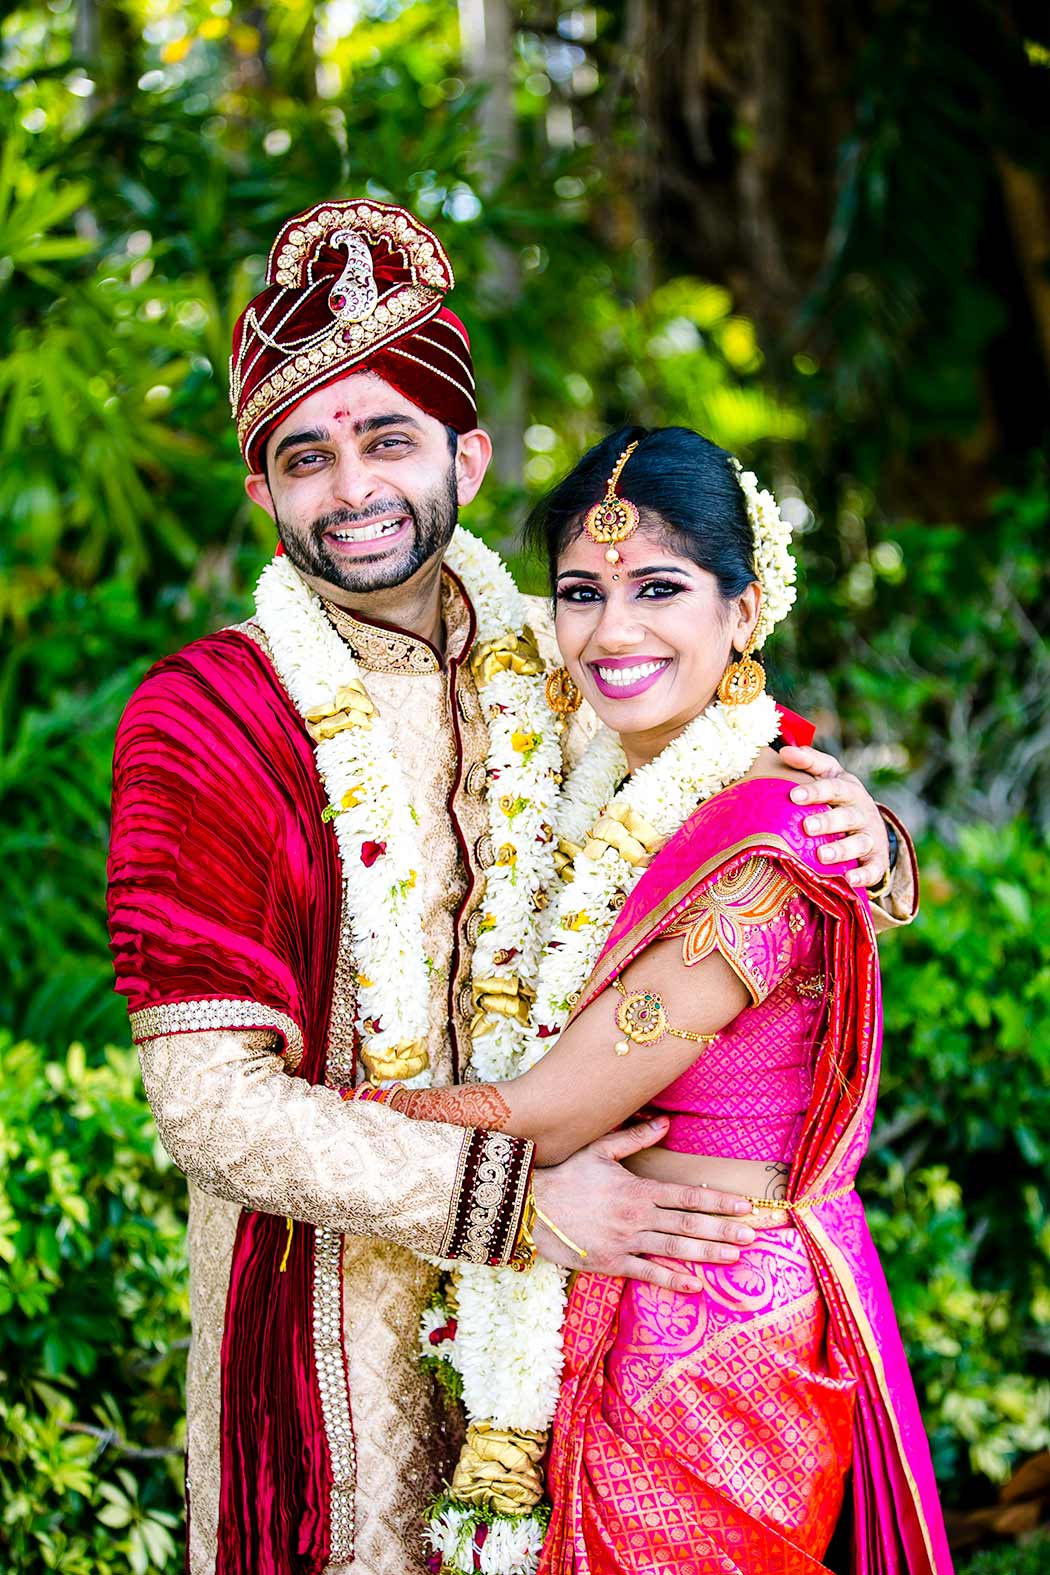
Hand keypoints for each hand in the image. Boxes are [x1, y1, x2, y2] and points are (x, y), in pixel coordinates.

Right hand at [530, 1117, 754, 1292]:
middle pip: (689, 1223)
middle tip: (754, 1235)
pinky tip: (694, 1286)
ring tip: (734, 1256)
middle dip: (724, 1229)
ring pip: (674, 1248)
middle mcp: (637, 1216)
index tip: (744, 1206)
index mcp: (639, 1189)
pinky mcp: (611, 1262)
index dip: (719, 1201)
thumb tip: (666, 1122)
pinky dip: (670, 1280)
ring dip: (706, 1253)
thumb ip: (635, 1138)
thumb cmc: (566, 1175)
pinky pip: (646, 1273)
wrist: (529, 1206)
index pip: (688, 1195)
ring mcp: (625, 1241)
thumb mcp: (599, 1149)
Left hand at [779, 744, 889, 888]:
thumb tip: (784, 750)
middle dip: (828, 822)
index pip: (833, 787)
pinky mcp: (877, 860)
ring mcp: (871, 837)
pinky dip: (864, 875)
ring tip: (822, 856)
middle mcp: (862, 812)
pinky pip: (874, 870)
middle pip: (847, 816)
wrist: (870, 823)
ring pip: (859, 843)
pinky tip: (850, 880)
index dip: (815, 791)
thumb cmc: (838, 797)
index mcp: (849, 789)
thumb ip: (808, 761)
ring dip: (842, 849)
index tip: (793, 796)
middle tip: (806, 827)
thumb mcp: (828, 774)